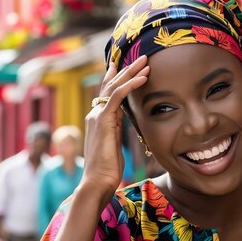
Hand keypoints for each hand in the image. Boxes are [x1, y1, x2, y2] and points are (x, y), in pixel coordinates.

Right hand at [82, 56, 149, 194]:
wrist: (97, 182)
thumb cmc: (107, 170)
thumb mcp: (114, 147)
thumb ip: (116, 133)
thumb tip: (122, 127)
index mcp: (98, 121)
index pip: (107, 94)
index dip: (116, 78)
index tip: (126, 67)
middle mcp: (95, 115)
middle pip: (111, 85)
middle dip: (127, 70)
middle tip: (142, 58)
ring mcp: (97, 116)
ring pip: (114, 86)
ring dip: (131, 72)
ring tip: (146, 62)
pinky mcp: (103, 121)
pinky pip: (117, 96)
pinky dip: (130, 85)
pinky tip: (142, 77)